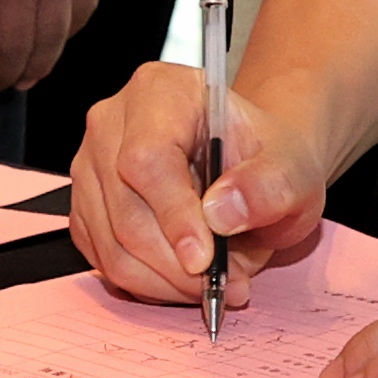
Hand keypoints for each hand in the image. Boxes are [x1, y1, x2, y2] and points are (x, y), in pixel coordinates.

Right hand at [67, 62, 329, 306]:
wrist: (250, 168)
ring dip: (165, 281)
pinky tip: (185, 279)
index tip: (206, 260)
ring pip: (111, 244)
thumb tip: (219, 213)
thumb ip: (267, 186)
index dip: (173, 215)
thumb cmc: (266, 160)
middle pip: (125, 210)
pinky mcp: (85, 206)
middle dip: (177, 264)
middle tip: (229, 285)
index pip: (149, 158)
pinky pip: (104, 260)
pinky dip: (148, 284)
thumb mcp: (292, 169)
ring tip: (217, 282)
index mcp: (161, 92)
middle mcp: (112, 123)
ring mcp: (90, 165)